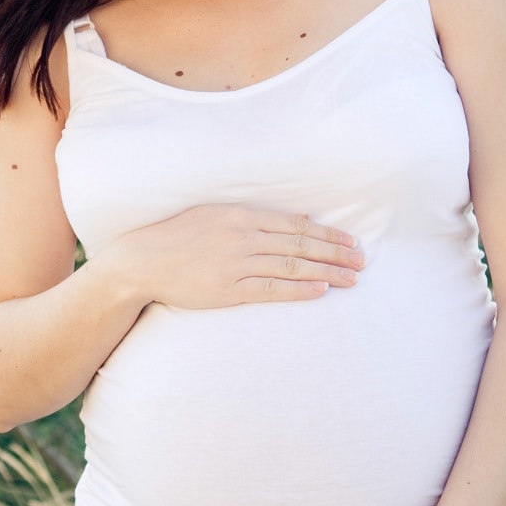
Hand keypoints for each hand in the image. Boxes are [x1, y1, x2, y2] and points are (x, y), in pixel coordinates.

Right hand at [112, 204, 364, 309]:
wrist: (143, 261)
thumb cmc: (178, 237)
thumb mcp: (215, 215)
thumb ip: (252, 218)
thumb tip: (293, 220)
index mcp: (242, 216)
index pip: (296, 225)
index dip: (327, 234)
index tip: (351, 241)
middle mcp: (244, 237)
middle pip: (301, 245)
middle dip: (336, 253)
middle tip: (363, 261)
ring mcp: (237, 264)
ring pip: (292, 266)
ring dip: (326, 272)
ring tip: (352, 278)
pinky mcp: (228, 289)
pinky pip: (271, 289)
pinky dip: (299, 289)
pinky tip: (320, 290)